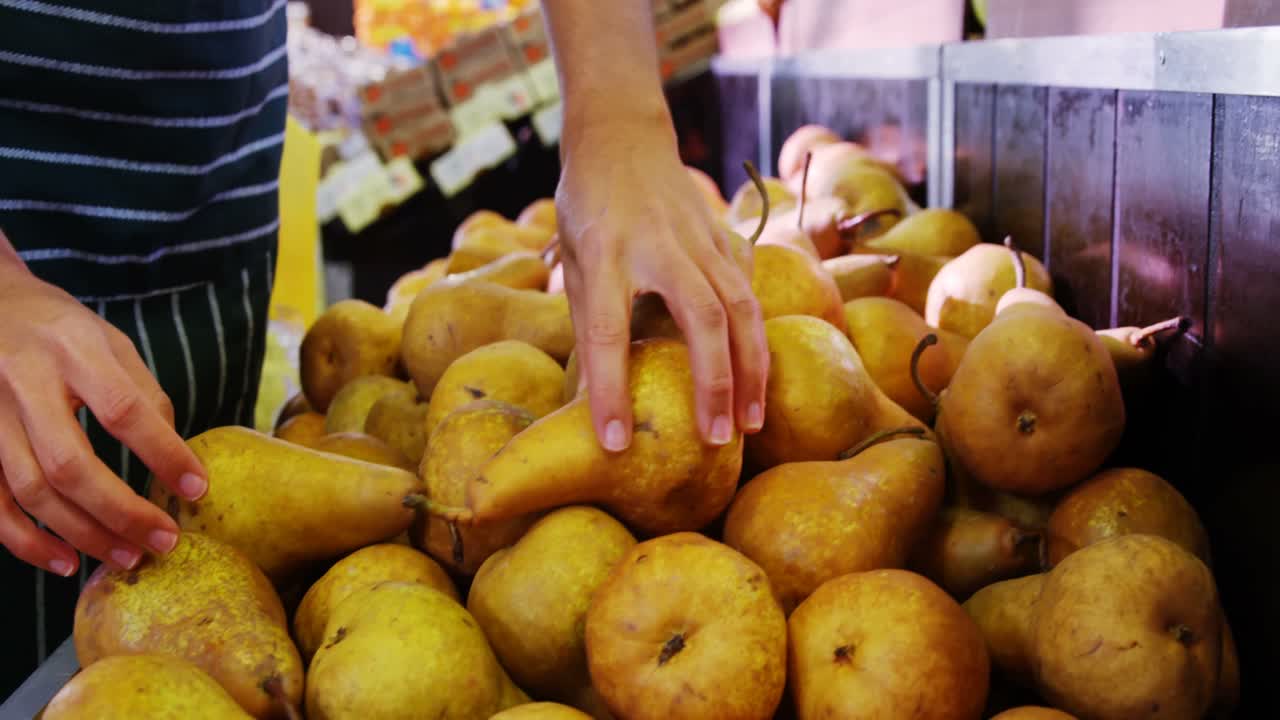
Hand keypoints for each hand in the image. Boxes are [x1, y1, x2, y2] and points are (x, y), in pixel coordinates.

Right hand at [0, 254, 206, 575]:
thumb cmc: (60, 330)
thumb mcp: (110, 342)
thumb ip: (143, 395)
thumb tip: (176, 461)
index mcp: (72, 349)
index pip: (124, 409)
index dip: (164, 454)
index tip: (197, 488)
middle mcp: (23, 380)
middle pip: (70, 463)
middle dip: (121, 512)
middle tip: (164, 542)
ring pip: (31, 490)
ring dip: (82, 534)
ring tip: (128, 557)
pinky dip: (26, 540)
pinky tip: (64, 561)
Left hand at [556, 115, 768, 451]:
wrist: (623, 137)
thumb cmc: (588, 208)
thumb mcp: (573, 261)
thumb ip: (588, 324)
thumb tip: (594, 400)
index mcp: (604, 254)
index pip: (606, 333)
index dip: (609, 391)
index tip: (615, 443)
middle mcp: (658, 246)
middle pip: (700, 318)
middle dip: (714, 382)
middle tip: (718, 439)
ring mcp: (700, 239)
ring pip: (741, 307)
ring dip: (751, 368)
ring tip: (751, 421)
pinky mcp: (725, 237)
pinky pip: (748, 293)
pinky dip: (755, 340)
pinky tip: (756, 379)